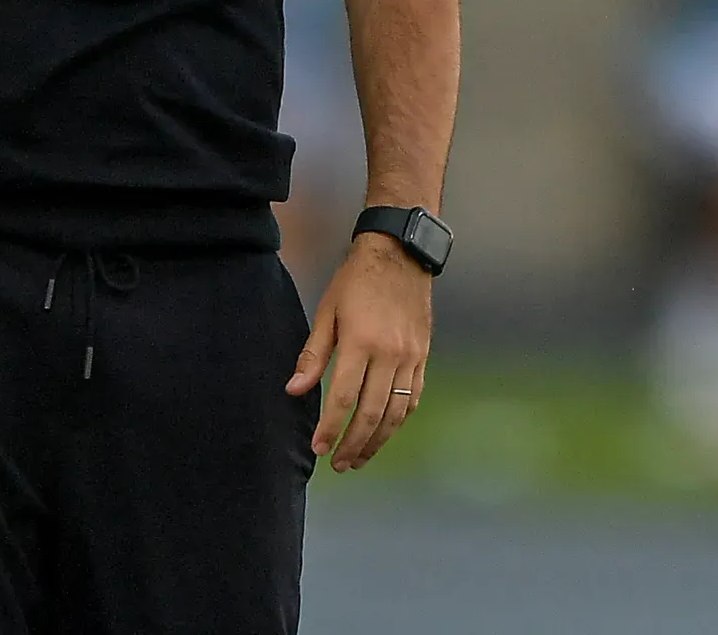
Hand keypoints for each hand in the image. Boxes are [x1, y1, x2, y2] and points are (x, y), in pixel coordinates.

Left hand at [285, 231, 430, 471]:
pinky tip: (384, 432)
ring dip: (376, 441)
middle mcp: (389, 354)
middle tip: (337, 463)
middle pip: (371, 413)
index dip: (330, 428)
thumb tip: (294, 390)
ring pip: (395, 412)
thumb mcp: (327, 311)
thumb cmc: (356, 280)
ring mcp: (410, 357)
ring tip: (358, 458)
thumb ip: (313, 354)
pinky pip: (412, 398)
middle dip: (352, 444)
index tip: (318, 448)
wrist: (400, 254)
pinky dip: (398, 420)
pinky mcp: (422, 357)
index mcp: (361, 342)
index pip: (344, 399)